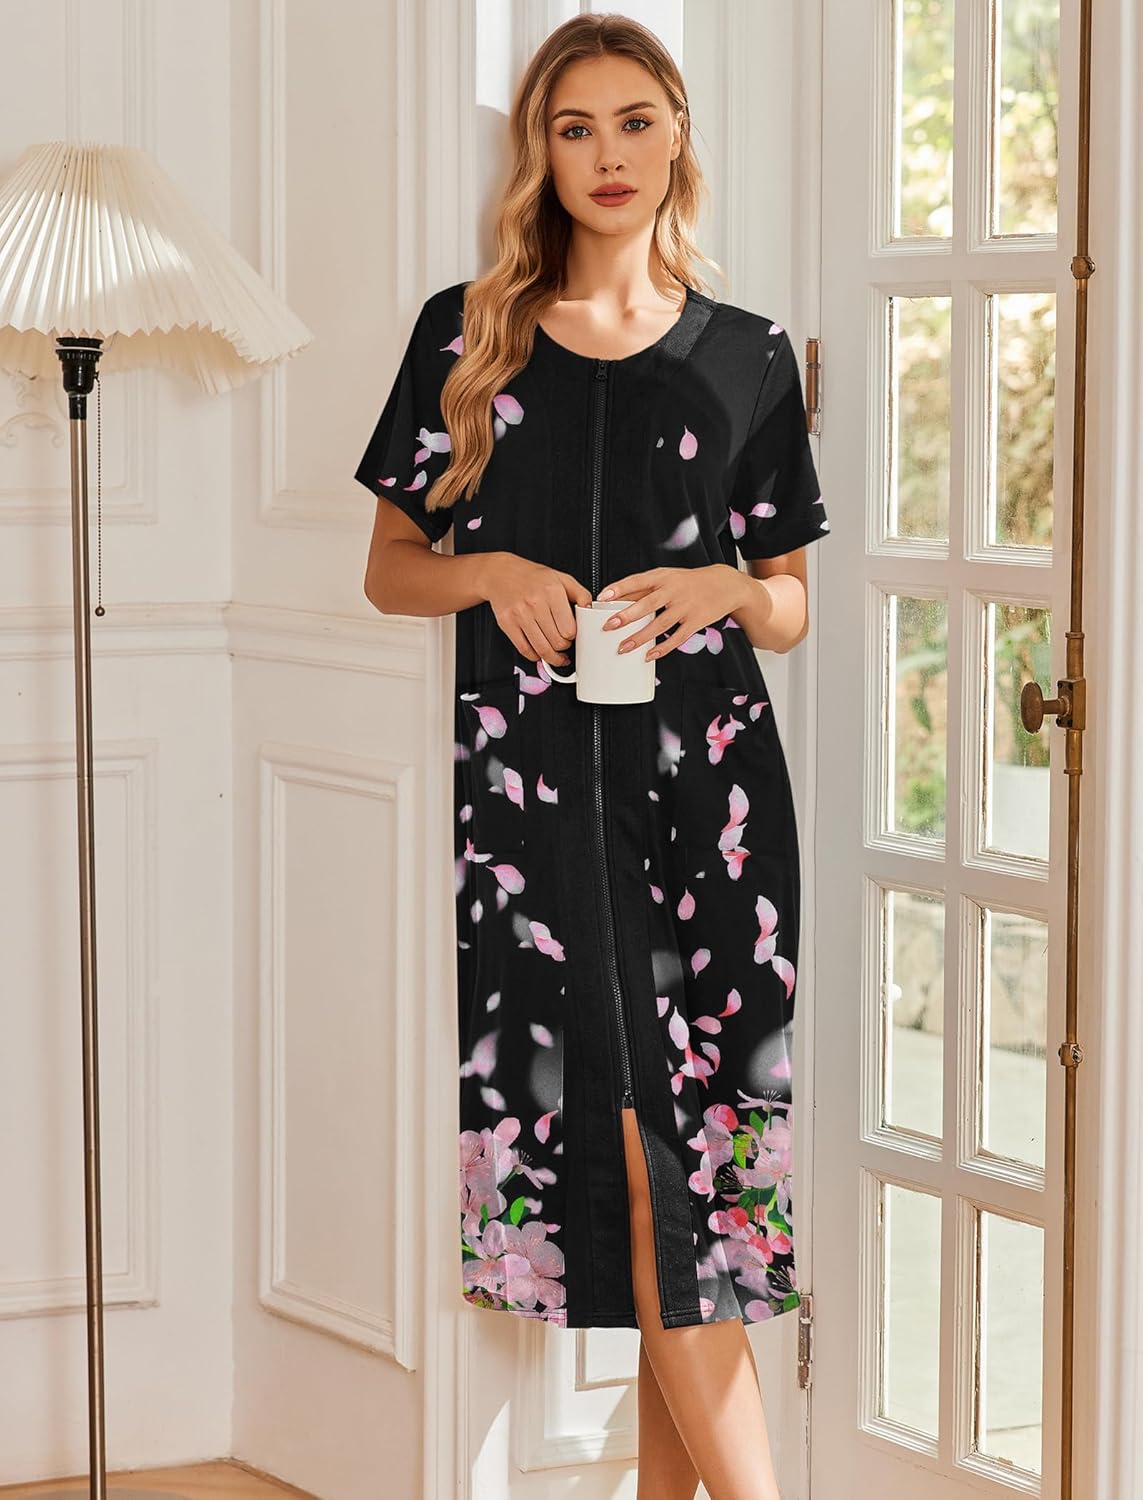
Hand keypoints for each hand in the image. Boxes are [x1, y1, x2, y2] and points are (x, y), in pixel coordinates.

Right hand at [482, 552, 592, 665]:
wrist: (501, 573)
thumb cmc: (531, 577)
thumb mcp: (561, 578)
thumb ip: (580, 593)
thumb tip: (590, 609)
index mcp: (552, 592)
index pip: (569, 629)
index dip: (573, 636)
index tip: (571, 635)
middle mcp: (535, 603)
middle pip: (557, 642)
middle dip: (563, 647)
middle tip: (563, 643)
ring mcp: (520, 614)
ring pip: (542, 649)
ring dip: (552, 657)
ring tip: (556, 656)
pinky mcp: (507, 623)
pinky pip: (524, 649)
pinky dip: (535, 656)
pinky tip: (539, 652)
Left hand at [597, 565, 750, 659]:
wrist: (726, 585)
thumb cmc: (690, 582)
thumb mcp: (668, 577)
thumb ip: (645, 589)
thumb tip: (617, 600)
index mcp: (664, 576)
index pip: (638, 581)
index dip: (619, 588)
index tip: (602, 597)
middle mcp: (674, 590)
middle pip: (648, 603)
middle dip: (627, 616)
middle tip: (608, 626)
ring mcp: (686, 607)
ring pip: (660, 624)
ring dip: (640, 637)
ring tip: (623, 647)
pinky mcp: (696, 621)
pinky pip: (677, 637)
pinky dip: (663, 648)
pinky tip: (649, 655)